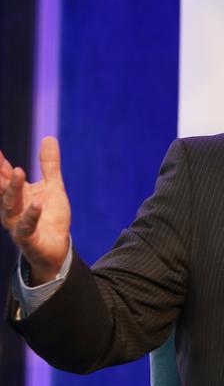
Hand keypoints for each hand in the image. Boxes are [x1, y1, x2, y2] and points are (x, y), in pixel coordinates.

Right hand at [0, 137, 70, 284]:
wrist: (56, 248)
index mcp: (16, 195)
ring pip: (11, 206)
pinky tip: (37, 203)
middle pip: (2, 189)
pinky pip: (26, 227)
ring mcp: (18, 224)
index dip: (0, 162)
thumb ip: (49, 165)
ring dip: (13, 190)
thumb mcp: (53, 186)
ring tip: (19, 172)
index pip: (5, 175)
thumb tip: (49, 138)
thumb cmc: (50, 216)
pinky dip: (31, 215)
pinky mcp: (29, 239)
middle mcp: (12, 209)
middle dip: (0, 173)